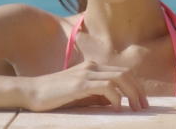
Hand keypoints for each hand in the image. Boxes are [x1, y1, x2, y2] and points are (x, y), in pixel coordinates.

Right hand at [22, 61, 148, 111]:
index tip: (142, 102)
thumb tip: (116, 103)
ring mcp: (86, 73)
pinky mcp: (80, 83)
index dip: (136, 86)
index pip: (123, 73)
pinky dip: (116, 97)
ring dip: (132, 94)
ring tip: (135, 109)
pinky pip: (106, 87)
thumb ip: (97, 96)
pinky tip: (117, 108)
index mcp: (93, 68)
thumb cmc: (55, 97)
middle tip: (144, 107)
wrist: (31, 92)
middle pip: (125, 74)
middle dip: (138, 91)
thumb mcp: (81, 95)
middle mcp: (92, 67)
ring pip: (119, 78)